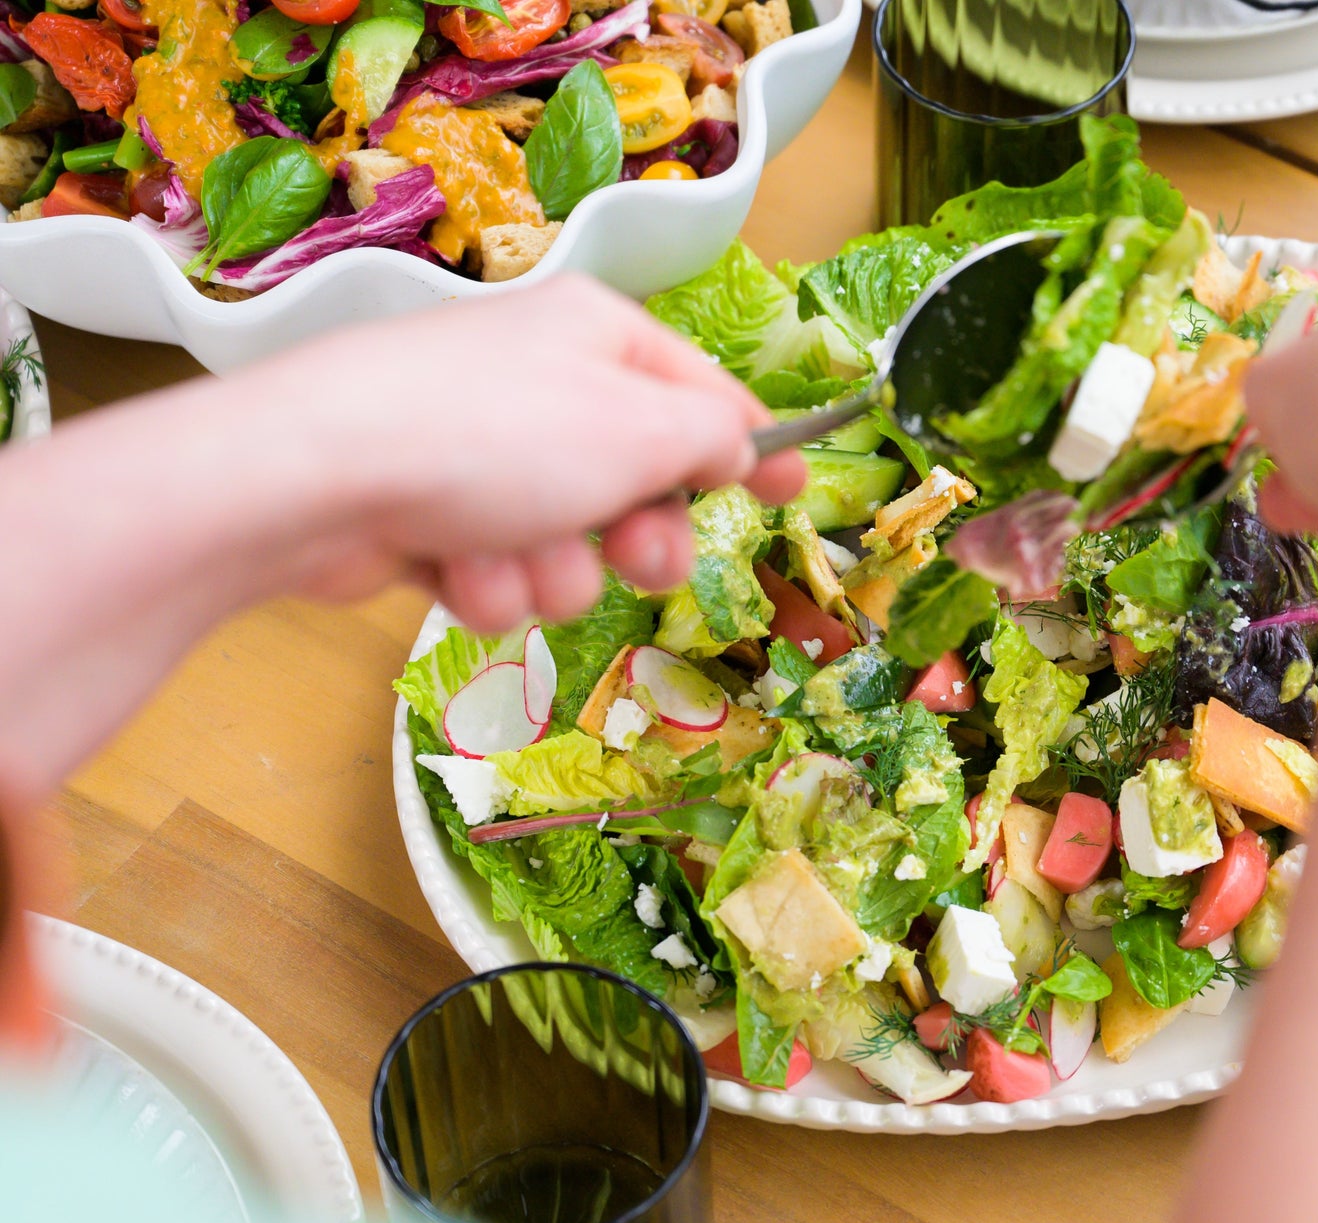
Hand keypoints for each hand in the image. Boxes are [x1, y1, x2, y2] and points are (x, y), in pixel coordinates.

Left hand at [0, 275, 805, 793]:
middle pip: (639, 483)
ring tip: (506, 552)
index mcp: (598, 337)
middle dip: (639, 536)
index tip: (792, 488)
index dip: (750, 446)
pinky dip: (487, 581)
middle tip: (638, 558)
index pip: (702, 393)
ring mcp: (484, 454)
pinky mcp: (436, 516)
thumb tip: (740, 445)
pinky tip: (450, 564)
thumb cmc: (490, 437)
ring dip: (551, 569)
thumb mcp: (634, 431)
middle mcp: (543, 386)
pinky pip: (503, 570)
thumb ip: (708, 440)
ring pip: (570, 546)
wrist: (316, 478)